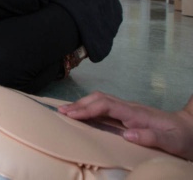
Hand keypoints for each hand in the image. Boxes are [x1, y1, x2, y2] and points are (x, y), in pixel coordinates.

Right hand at [58, 92, 192, 159]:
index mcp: (136, 113)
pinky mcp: (127, 116)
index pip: (106, 105)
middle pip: (99, 98)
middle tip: (60, 112)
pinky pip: (104, 108)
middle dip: (79, 104)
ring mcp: (128, 110)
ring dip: (82, 105)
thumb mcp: (171, 142)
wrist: (191, 129)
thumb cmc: (181, 138)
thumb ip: (151, 137)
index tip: (71, 115)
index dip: (87, 109)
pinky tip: (81, 115)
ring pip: (100, 101)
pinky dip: (89, 109)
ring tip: (65, 112)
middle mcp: (129, 108)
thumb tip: (127, 133)